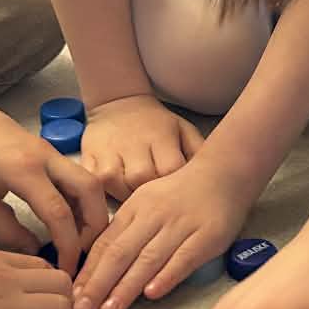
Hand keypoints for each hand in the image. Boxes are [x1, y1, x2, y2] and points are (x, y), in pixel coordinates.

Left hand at [0, 92, 108, 276]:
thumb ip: (6, 230)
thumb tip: (34, 251)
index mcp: (24, 171)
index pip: (60, 214)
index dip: (68, 246)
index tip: (66, 269)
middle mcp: (47, 158)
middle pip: (91, 191)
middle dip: (94, 226)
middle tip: (82, 252)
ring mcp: (51, 152)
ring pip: (89, 181)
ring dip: (91, 211)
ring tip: (78, 239)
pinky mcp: (49, 151)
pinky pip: (76, 176)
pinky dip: (80, 200)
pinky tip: (68, 219)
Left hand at [73, 157, 251, 308]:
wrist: (224, 175)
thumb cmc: (180, 196)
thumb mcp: (146, 204)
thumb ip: (125, 233)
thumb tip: (96, 269)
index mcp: (134, 210)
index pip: (105, 244)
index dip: (88, 273)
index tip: (73, 297)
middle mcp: (153, 217)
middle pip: (120, 253)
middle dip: (98, 284)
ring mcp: (180, 226)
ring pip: (148, 259)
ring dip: (126, 287)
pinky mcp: (207, 236)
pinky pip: (184, 257)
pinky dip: (167, 276)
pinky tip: (151, 294)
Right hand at [81, 94, 204, 200]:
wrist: (118, 105)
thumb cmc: (156, 124)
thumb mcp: (183, 131)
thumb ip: (199, 152)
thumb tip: (218, 176)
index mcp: (161, 138)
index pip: (170, 172)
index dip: (175, 189)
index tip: (178, 196)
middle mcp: (134, 146)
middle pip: (143, 185)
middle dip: (152, 198)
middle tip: (158, 202)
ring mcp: (109, 155)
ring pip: (119, 190)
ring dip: (129, 200)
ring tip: (138, 199)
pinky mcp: (89, 162)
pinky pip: (97, 189)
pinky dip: (107, 196)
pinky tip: (117, 195)